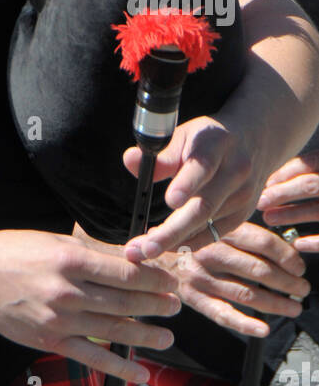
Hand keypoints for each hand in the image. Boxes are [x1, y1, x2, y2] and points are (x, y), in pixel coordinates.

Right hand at [0, 227, 180, 385]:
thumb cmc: (15, 250)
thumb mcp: (56, 241)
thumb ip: (93, 253)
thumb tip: (131, 260)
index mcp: (70, 259)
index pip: (123, 273)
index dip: (152, 279)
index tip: (169, 280)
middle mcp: (67, 291)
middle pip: (123, 301)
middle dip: (155, 305)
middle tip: (175, 305)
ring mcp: (59, 319)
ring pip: (113, 329)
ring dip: (145, 335)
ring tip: (167, 336)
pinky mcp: (51, 340)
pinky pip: (91, 356)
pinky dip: (118, 366)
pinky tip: (140, 372)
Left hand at [122, 116, 266, 261]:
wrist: (254, 140)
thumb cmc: (208, 140)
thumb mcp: (184, 135)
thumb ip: (160, 154)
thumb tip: (130, 161)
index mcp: (217, 143)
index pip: (202, 166)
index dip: (187, 184)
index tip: (170, 201)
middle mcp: (235, 171)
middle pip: (204, 206)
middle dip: (172, 231)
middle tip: (145, 247)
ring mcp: (243, 196)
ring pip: (206, 225)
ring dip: (173, 240)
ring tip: (143, 250)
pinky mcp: (244, 214)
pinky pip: (214, 234)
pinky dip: (189, 242)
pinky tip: (166, 246)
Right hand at [164, 222, 309, 335]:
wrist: (148, 253)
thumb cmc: (187, 238)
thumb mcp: (211, 222)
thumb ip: (241, 231)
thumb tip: (283, 248)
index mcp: (218, 230)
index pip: (262, 243)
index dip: (287, 256)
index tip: (299, 266)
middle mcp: (211, 253)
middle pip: (260, 270)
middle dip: (288, 283)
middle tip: (301, 288)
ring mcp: (203, 278)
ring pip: (248, 295)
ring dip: (276, 304)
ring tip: (292, 307)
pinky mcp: (195, 299)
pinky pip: (223, 314)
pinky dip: (245, 324)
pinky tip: (262, 328)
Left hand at [257, 150, 318, 251]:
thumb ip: (308, 168)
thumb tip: (271, 178)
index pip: (309, 162)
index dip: (285, 172)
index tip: (265, 182)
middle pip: (310, 184)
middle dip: (282, 193)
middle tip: (260, 201)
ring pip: (318, 209)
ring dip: (291, 214)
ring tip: (268, 218)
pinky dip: (315, 241)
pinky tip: (297, 244)